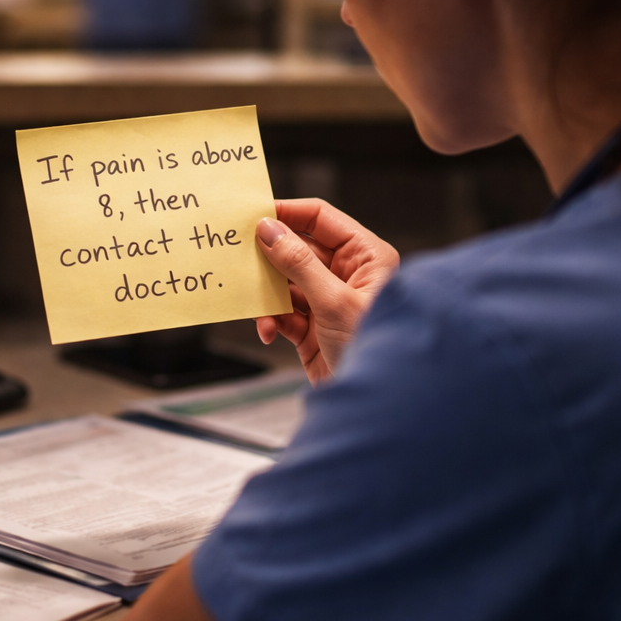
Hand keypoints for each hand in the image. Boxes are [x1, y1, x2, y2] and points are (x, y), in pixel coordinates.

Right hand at [256, 199, 399, 383]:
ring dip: (268, 295)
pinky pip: (283, 312)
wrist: (377, 406)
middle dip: (271, 257)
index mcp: (366, 256)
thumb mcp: (334, 301)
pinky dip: (272, 320)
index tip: (254, 214)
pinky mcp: (313, 327)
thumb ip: (299, 263)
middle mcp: (348, 274)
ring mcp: (328, 301)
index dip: (288, 213)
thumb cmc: (376, 349)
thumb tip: (270, 230)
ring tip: (258, 304)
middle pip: (298, 249)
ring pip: (286, 282)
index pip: (321, 219)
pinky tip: (270, 331)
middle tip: (243, 257)